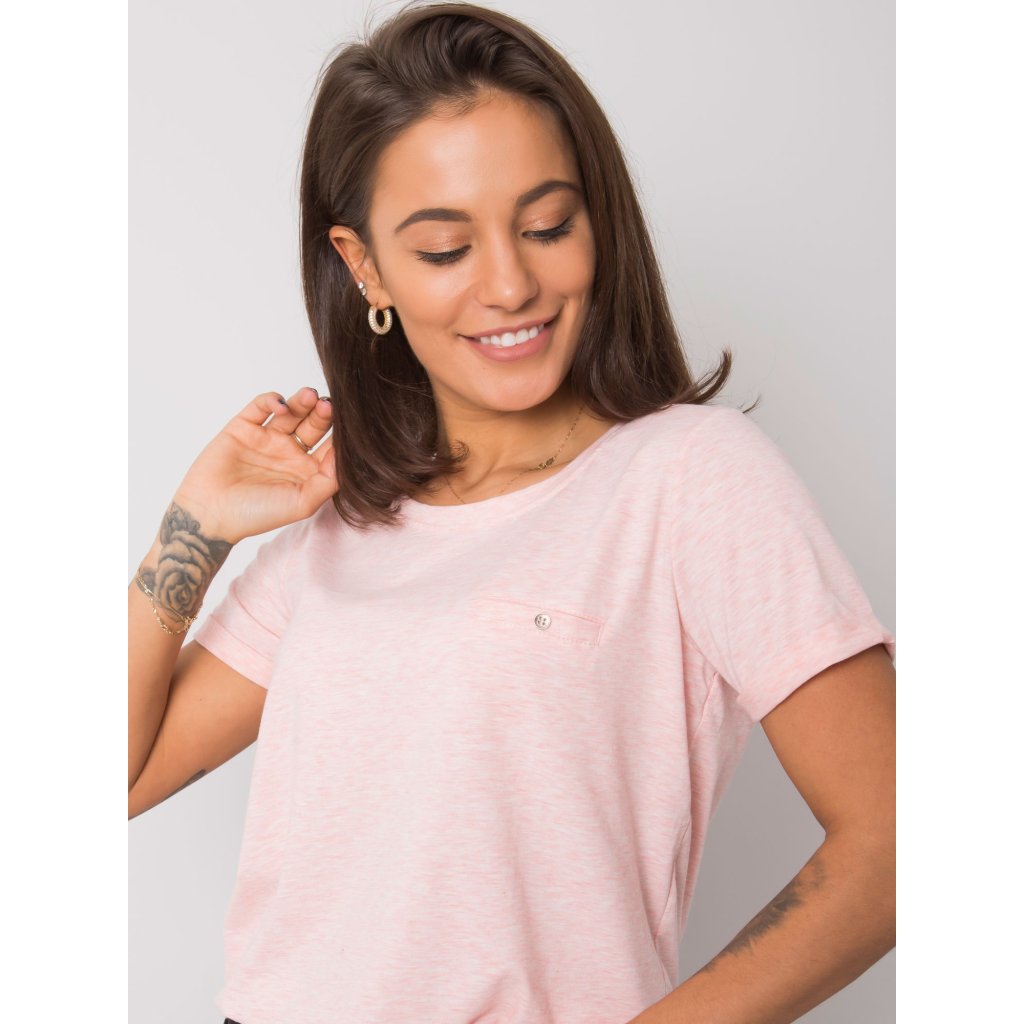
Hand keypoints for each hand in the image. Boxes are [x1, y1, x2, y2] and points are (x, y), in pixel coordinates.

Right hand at [172, 386, 337, 543]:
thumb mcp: (302, 503)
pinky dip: (273, 401)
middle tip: (329, 405)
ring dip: (303, 401)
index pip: (332, 446)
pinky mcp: (244, 427)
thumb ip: (329, 480)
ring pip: (292, 412)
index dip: (342, 435)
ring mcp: (267, 438)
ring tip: (310, 396)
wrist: (211, 514)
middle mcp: (290, 452)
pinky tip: (281, 407)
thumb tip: (348, 456)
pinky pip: (261, 406)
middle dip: (324, 413)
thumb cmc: (257, 514)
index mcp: (307, 471)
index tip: (353, 426)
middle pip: (315, 425)